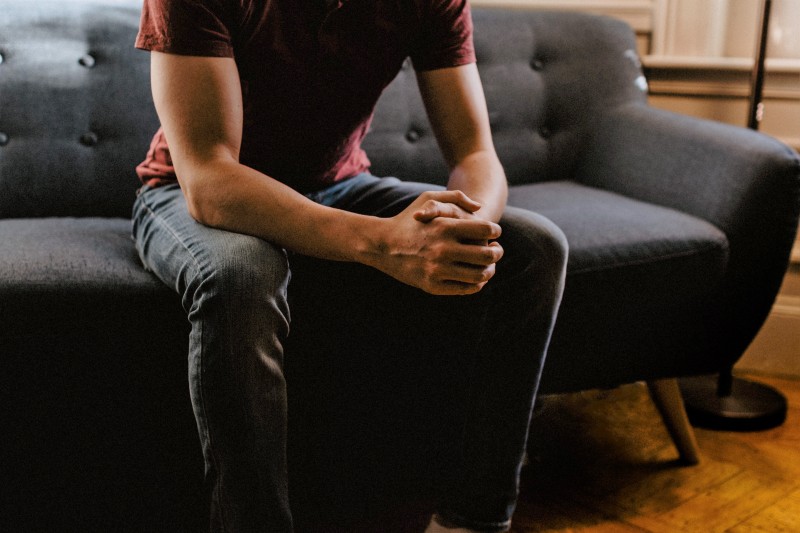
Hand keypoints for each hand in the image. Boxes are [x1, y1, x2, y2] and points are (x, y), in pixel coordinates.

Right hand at [369, 190, 503, 295]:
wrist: (381, 245)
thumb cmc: (408, 219)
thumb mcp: (428, 198)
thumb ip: (456, 197)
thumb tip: (480, 208)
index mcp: (445, 227)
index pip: (485, 231)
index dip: (496, 232)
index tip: (495, 234)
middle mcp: (442, 249)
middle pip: (487, 255)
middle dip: (498, 252)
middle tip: (497, 251)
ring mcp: (437, 270)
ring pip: (480, 275)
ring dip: (490, 270)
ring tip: (489, 266)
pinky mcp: (432, 286)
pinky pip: (465, 289)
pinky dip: (476, 284)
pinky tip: (476, 278)